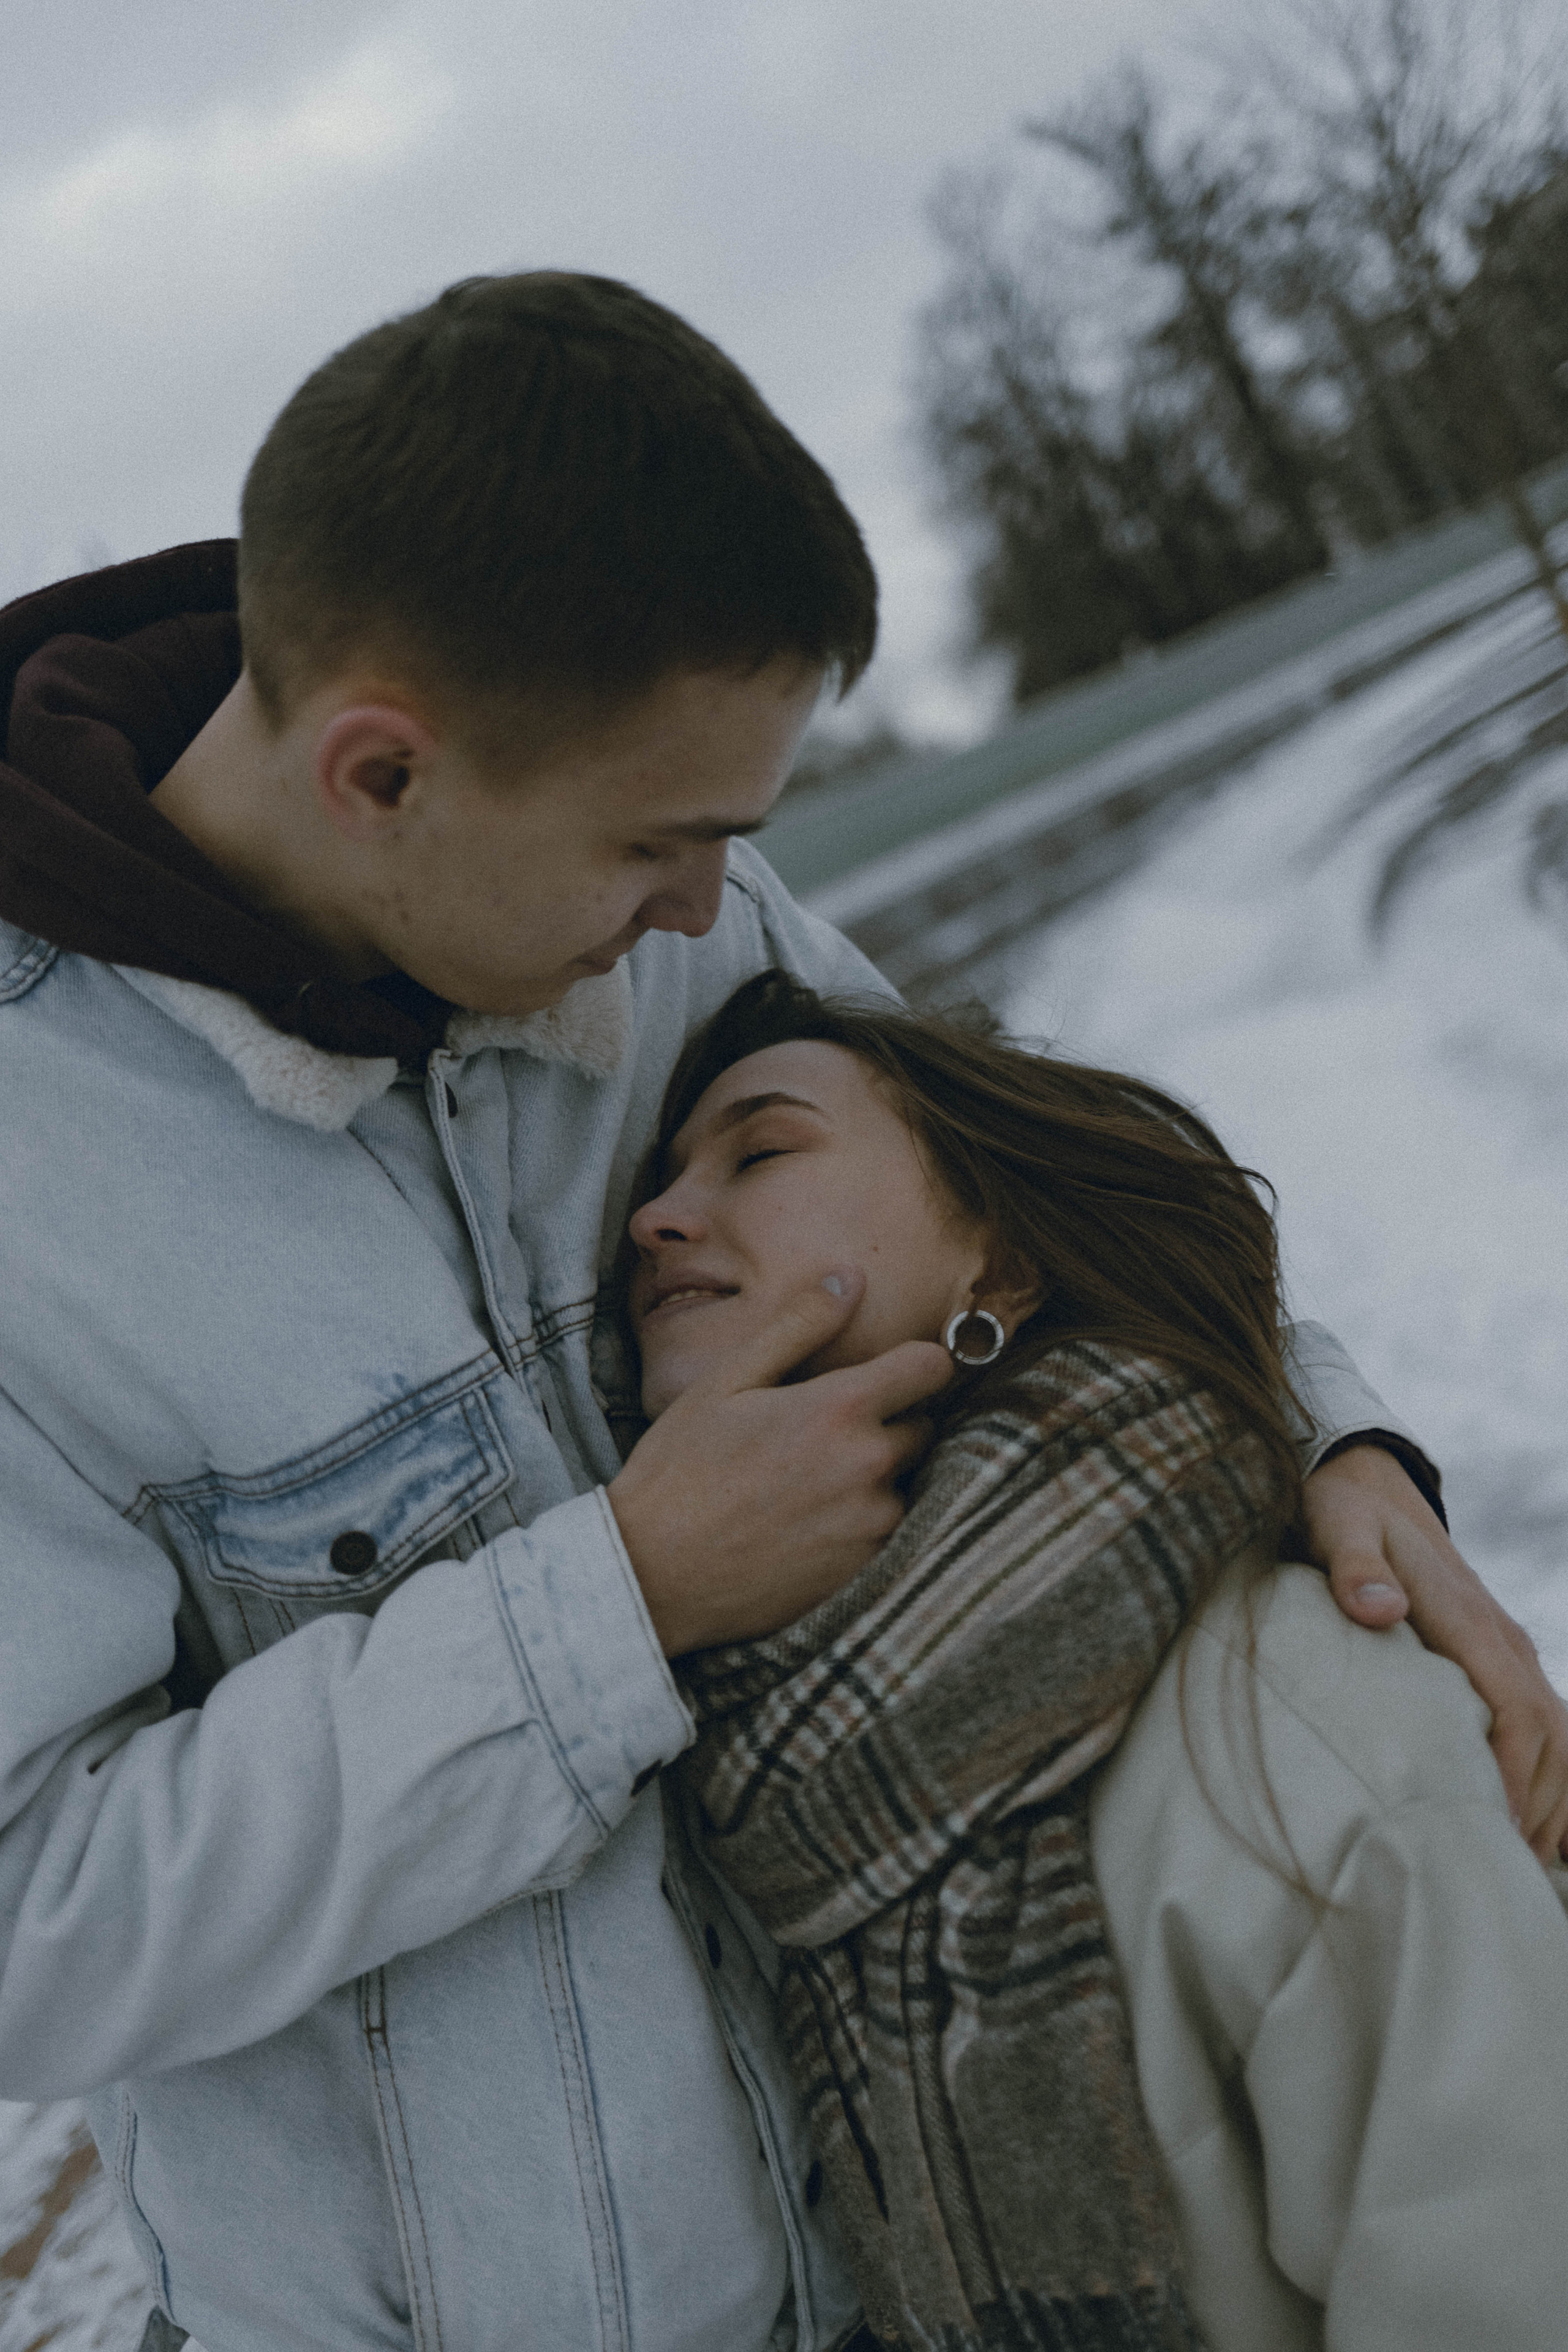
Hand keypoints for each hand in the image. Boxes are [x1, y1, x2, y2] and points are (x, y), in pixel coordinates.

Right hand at [608, 1268, 950, 1657]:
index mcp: (840, 1409)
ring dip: (876, 1477)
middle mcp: (870, 1465)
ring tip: (809, 1483)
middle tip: (824, 1433)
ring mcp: (873, 1525)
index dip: (914, 1362)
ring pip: (906, 1483)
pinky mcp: (867, 1571)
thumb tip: (850, 1277)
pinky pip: (890, 1533)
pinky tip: (810, 1523)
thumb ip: (797, 1325)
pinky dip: (864, 1523)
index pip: (931, 1367)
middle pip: (922, 1427)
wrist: (654, 1575)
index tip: (891, 1370)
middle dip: (888, 1422)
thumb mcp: (727, 1382)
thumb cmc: (681, 1470)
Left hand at [1304, 1444, 1567, 1861]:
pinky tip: (1533, 1825)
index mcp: (1469, 1619)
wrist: (1365, 1482)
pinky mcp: (1495, 1657)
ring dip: (1553, 1796)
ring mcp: (1505, 1648)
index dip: (1512, 1773)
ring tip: (1524, 1863)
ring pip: (1556, 1732)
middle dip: (1539, 1804)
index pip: (1514, 1709)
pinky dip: (1550, 1773)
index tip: (1495, 1831)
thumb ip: (1353, 1566)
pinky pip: (1543, 1722)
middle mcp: (1500, 1638)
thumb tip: (1378, 1609)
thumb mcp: (1337, 1525)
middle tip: (1505, 1869)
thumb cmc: (1344, 1512)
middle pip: (1547, 1734)